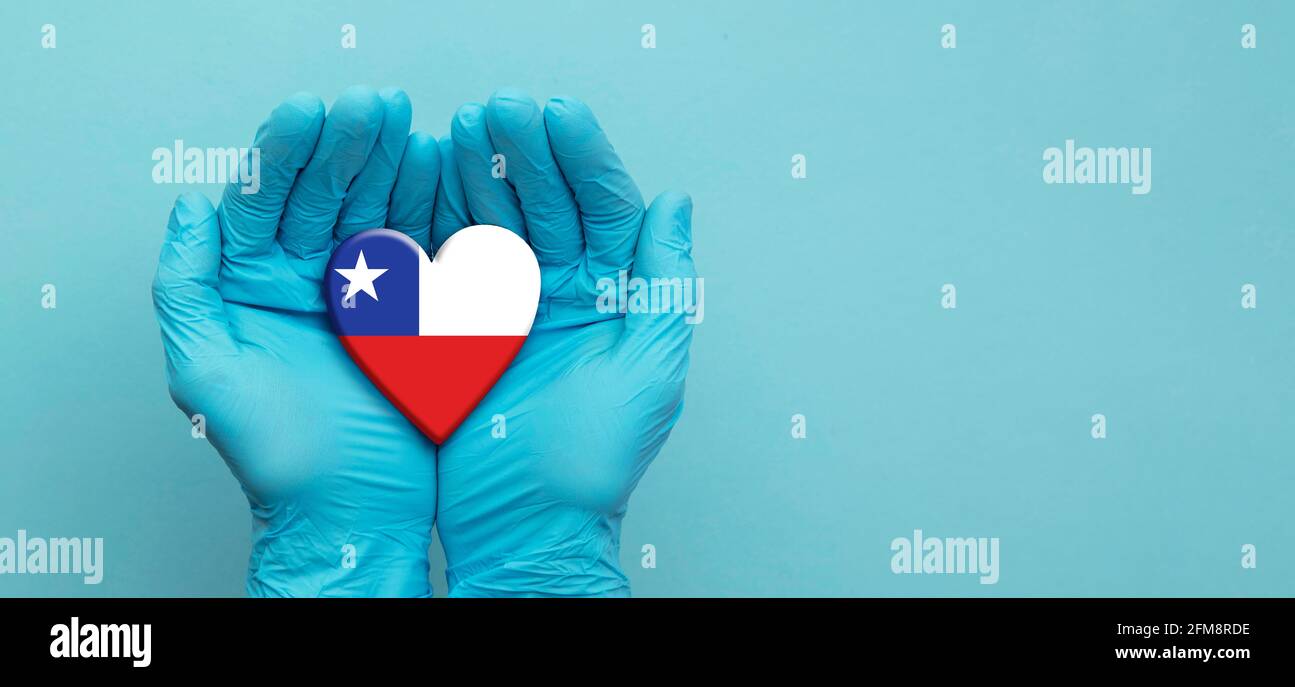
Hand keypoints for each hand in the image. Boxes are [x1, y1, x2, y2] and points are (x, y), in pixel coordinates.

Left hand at [151, 86, 444, 596]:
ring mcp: (366, 292)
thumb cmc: (277, 458)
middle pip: (326, 193)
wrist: (352, 513)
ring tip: (412, 125)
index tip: (313, 112)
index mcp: (253, 285)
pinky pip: (424, 249)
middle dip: (350, 144)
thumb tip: (190, 211)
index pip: (268, 200)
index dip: (289, 152)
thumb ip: (188, 289)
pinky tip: (442, 172)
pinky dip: (434, 210)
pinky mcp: (416, 311)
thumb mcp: (207, 373)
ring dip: (394, 164)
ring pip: (378, 210)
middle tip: (375, 104)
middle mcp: (308, 279)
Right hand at [433, 90, 696, 595]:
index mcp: (615, 298)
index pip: (605, 210)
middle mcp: (567, 293)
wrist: (524, 528)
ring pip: (497, 222)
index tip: (558, 114)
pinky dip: (439, 218)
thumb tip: (675, 204)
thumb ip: (661, 286)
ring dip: (480, 172)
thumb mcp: (647, 373)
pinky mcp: (463, 328)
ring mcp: (513, 307)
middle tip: (501, 107)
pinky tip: (427, 178)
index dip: (584, 158)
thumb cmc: (592, 466)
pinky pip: (452, 261)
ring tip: (459, 127)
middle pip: (549, 204)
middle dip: (525, 152)